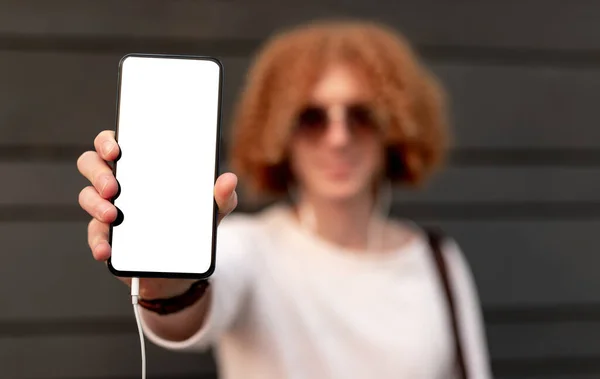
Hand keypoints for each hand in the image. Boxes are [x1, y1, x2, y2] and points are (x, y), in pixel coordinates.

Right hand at [76, 130, 237, 298]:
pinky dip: (98, 242)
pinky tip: (106, 249)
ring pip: (87, 197)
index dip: (108, 141)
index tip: (116, 150)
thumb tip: (229, 180)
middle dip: (98, 172)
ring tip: (112, 215)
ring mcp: (108, 208)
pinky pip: (94, 236)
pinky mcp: (106, 237)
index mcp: (141, 166)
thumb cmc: (192, 224)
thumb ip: (221, 195)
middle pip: (91, 163)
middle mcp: (119, 182)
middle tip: (113, 186)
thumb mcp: (212, 209)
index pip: (114, 143)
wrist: (182, 266)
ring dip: (95, 204)